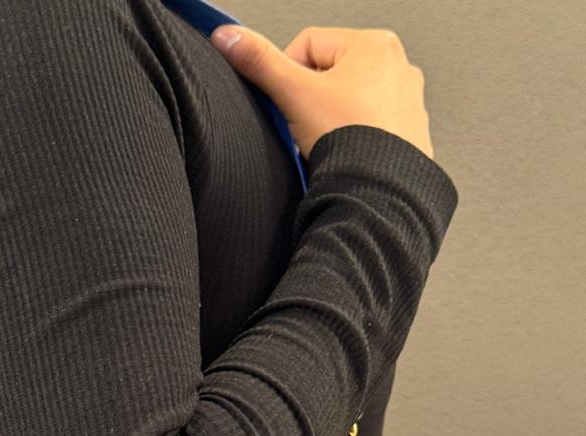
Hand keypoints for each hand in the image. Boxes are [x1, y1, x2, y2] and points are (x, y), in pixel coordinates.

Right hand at [209, 24, 434, 161]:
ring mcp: (408, 100)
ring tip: (328, 141)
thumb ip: (260, 63)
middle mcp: (398, 65)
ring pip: (349, 101)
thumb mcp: (294, 95)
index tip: (288, 102)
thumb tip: (230, 38)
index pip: (308, 44)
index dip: (287, 74)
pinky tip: (348, 153)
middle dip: (311, 100)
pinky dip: (355, 137)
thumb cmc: (352, 142)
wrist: (381, 194)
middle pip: (329, 73)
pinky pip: (370, 126)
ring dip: (332, 119)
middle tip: (307, 125)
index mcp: (374, 43)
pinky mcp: (409, 132)